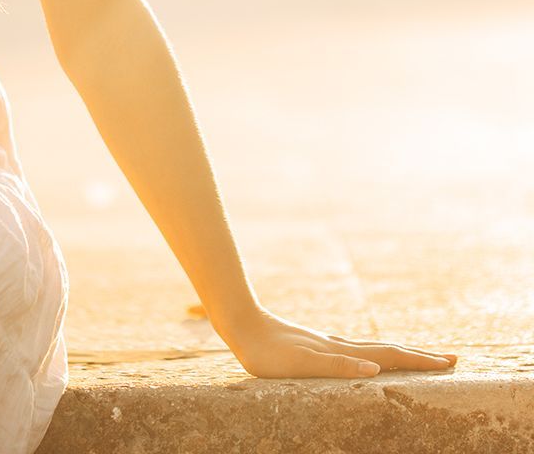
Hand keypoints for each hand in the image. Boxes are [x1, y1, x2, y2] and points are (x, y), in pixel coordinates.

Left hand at [223, 305, 457, 379]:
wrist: (239, 323)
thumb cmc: (267, 351)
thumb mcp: (301, 363)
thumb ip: (337, 366)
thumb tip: (375, 368)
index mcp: (341, 352)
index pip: (390, 355)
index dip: (419, 360)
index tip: (449, 363)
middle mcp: (339, 346)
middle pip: (388, 350)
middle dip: (420, 356)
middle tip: (451, 359)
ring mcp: (328, 344)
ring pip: (372, 349)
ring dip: (400, 354)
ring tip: (418, 358)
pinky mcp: (314, 346)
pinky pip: (354, 351)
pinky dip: (373, 356)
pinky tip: (368, 359)